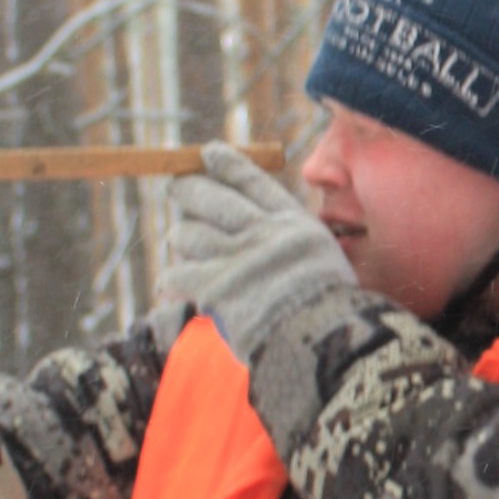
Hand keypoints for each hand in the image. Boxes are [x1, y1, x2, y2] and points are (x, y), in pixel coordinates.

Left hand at [159, 142, 355, 365]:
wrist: (328, 345)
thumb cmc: (329, 313)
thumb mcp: (321, 262)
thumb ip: (289, 242)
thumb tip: (252, 226)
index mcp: (293, 224)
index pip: (252, 181)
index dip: (227, 164)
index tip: (207, 153)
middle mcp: (263, 233)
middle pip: (211, 197)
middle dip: (188, 188)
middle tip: (176, 187)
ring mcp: (238, 258)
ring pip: (187, 233)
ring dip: (181, 238)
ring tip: (180, 242)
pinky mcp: (216, 288)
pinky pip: (176, 275)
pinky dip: (171, 281)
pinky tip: (169, 285)